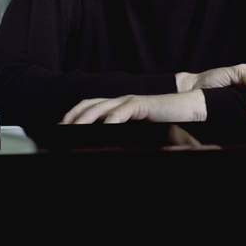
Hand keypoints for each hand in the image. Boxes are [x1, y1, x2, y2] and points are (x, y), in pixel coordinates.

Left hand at [60, 89, 206, 123]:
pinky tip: (103, 129)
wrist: (188, 108)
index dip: (72, 115)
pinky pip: (122, 112)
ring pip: (101, 107)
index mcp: (118, 105)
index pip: (89, 107)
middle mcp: (120, 100)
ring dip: (84, 119)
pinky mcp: (142, 104)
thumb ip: (123, 135)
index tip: (59, 128)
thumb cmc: (165, 122)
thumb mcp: (139, 130)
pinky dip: (110, 121)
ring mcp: (130, 101)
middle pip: (89, 105)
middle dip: (71, 117)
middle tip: (58, 130)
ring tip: (73, 130)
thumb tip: (107, 146)